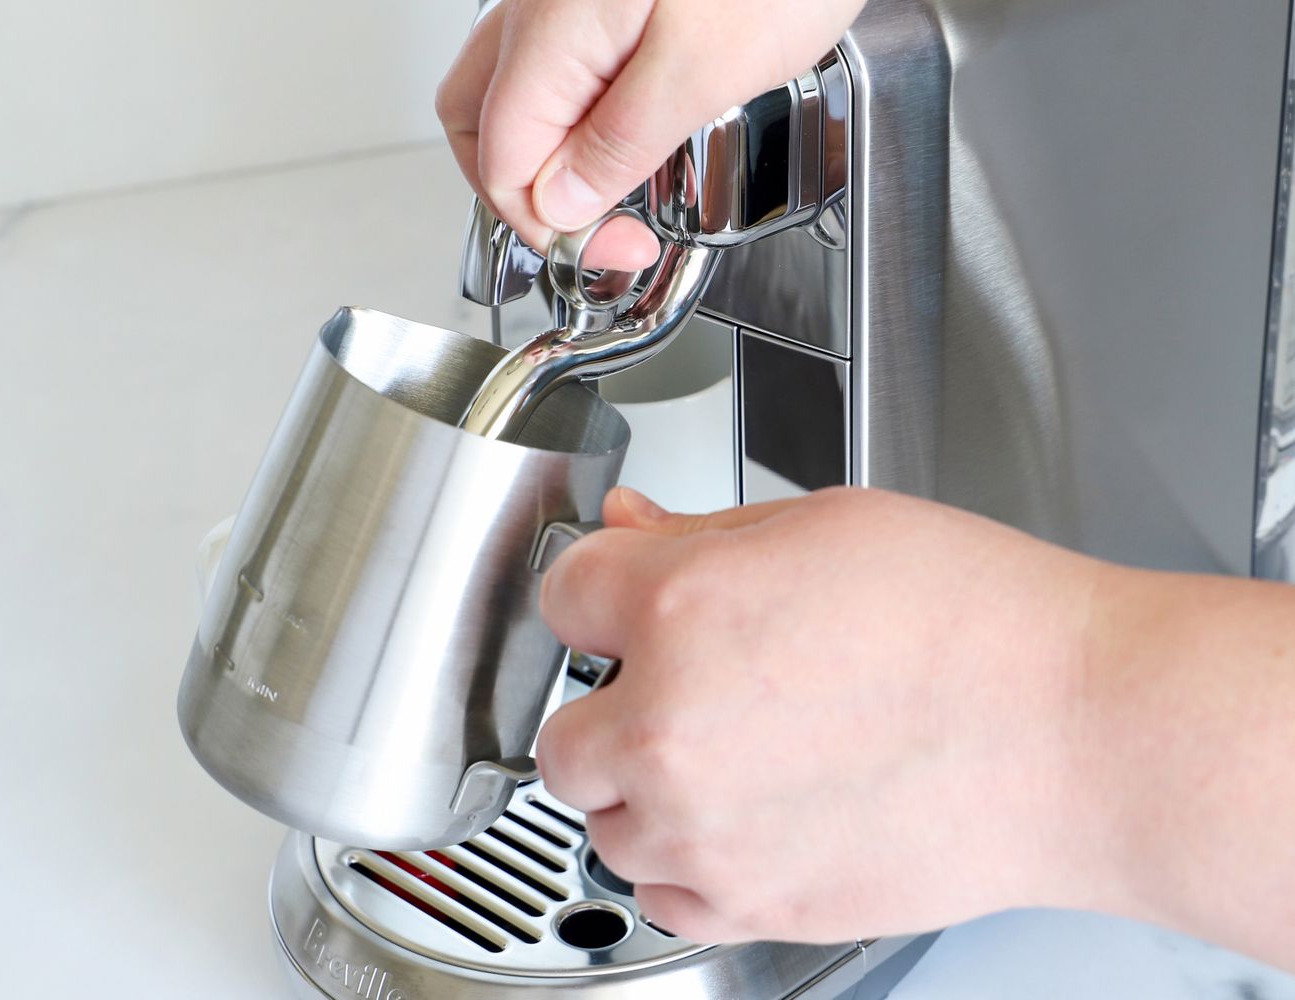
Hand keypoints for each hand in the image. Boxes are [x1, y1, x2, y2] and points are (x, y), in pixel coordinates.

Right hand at [436, 0, 865, 268]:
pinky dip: (580, 105)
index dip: (552, 227)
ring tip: (614, 186)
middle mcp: (540, 4)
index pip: (502, 163)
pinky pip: (561, 56)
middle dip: (525, 193)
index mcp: (553, 28)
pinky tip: (633, 121)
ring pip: (514, 88)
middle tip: (595, 230)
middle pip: (480, 122)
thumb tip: (562, 204)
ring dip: (548, 150)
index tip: (617, 249)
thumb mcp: (709, 66)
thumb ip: (623, 142)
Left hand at [536, 486, 1117, 943]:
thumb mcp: (822, 526)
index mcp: (679, 609)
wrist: (1077, 732)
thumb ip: (698, 533)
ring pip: (603, 819)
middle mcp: (670, 727)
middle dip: (609, 704)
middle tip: (681, 689)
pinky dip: (683, 863)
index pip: (561, 595)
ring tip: (732, 755)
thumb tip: (630, 525)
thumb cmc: (975, 621)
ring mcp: (704, 829)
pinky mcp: (749, 903)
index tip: (622, 604)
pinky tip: (742, 819)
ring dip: (643, 790)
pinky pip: (658, 892)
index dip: (598, 592)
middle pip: (562, 732)